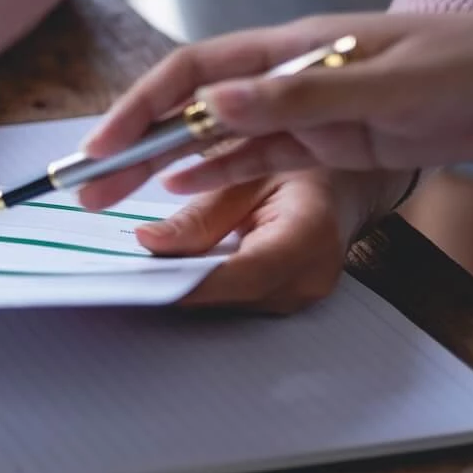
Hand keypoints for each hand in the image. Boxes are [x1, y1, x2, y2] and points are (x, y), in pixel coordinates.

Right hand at [79, 12, 472, 208]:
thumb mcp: (390, 85)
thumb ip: (301, 96)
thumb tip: (216, 104)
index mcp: (293, 47)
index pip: (193, 72)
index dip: (139, 107)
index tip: (102, 147)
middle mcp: (288, 76)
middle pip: (191, 107)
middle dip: (133, 142)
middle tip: (85, 187)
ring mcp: (308, 109)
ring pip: (216, 139)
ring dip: (163, 165)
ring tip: (112, 197)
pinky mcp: (332, 140)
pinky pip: (258, 158)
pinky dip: (215, 173)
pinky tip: (177, 189)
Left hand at [138, 167, 404, 313]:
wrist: (343, 181)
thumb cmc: (302, 169)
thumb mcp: (246, 175)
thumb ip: (198, 216)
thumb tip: (149, 243)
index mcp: (308, 235)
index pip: (242, 274)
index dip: (188, 282)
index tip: (143, 279)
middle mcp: (312, 275)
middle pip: (232, 296)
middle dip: (178, 284)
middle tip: (128, 270)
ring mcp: (304, 294)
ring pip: (232, 303)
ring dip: (190, 287)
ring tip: (148, 265)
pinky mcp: (289, 299)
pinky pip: (240, 300)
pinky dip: (208, 285)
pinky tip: (182, 268)